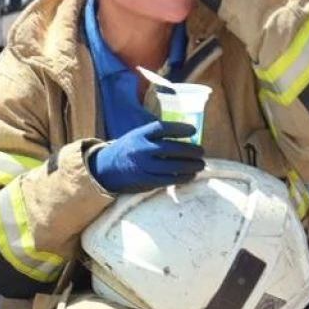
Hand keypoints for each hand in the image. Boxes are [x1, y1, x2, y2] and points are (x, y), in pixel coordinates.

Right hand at [87, 120, 204, 192]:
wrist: (107, 168)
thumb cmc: (130, 148)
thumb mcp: (138, 135)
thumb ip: (157, 135)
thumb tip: (187, 137)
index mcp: (140, 134)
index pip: (162, 128)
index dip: (180, 128)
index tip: (193, 130)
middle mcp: (141, 149)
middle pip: (171, 148)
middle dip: (190, 150)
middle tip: (202, 151)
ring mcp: (143, 166)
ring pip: (172, 166)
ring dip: (190, 166)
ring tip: (201, 164)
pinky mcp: (145, 180)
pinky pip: (167, 180)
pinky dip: (182, 178)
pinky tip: (191, 176)